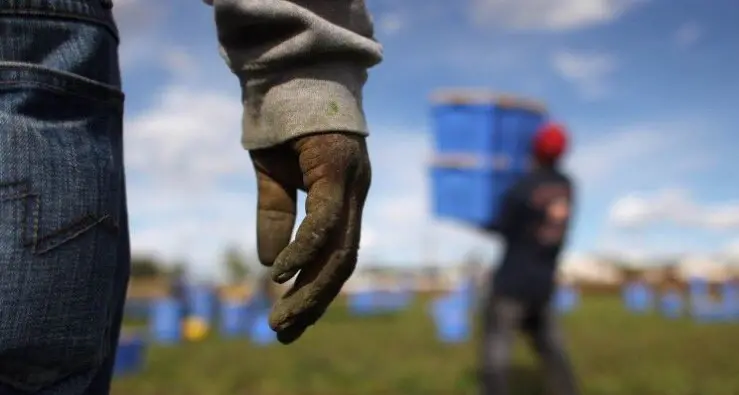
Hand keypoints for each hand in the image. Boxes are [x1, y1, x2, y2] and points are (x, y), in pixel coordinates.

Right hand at [249, 133, 370, 343]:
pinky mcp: (337, 167)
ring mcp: (351, 182)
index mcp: (344, 198)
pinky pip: (325, 218)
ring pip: (340, 249)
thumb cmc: (284, 124)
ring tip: (282, 320)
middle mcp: (355, 195)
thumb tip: (269, 265)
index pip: (338, 255)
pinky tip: (281, 274)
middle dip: (314, 302)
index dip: (316, 291)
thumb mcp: (273, 178)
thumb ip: (274, 217)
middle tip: (284, 334)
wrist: (290, 74)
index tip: (291, 319)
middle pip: (343, 262)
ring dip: (311, 289)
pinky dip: (304, 249)